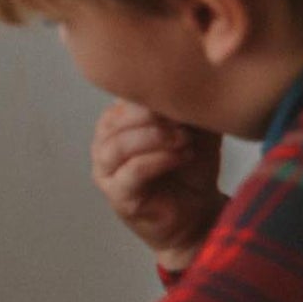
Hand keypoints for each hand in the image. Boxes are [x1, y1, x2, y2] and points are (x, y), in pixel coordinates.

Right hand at [90, 100, 226, 272]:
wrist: (198, 216)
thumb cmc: (192, 171)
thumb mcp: (196, 131)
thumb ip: (188, 109)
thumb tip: (191, 85)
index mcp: (117, 123)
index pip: (121, 99)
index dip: (151, 96)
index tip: (184, 98)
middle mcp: (104, 144)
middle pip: (114, 120)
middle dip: (152, 117)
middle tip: (184, 122)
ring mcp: (106, 172)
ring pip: (117, 145)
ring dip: (153, 138)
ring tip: (184, 140)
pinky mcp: (117, 196)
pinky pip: (131, 172)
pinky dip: (158, 160)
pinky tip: (181, 157)